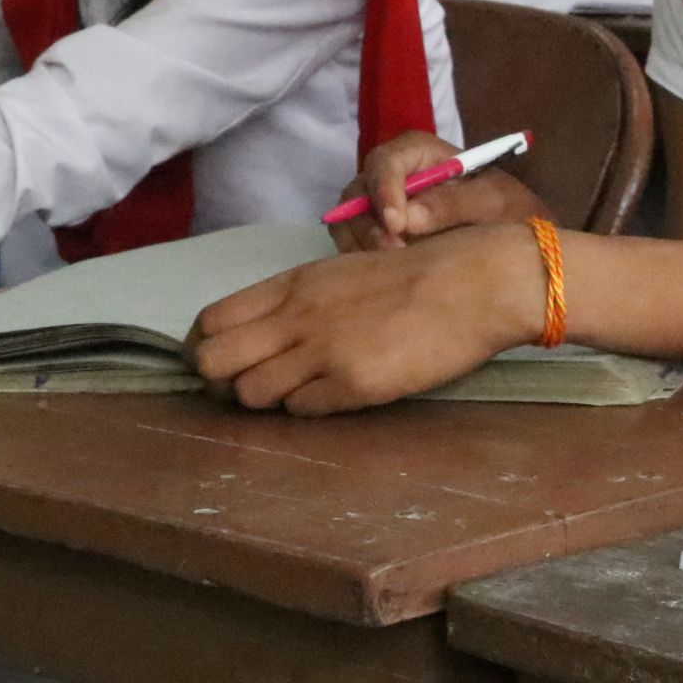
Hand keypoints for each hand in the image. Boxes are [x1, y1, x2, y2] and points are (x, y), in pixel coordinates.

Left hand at [190, 223, 544, 413]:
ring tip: (300, 390)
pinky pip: (300, 410)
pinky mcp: (353, 384)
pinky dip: (309, 407)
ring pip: (250, 393)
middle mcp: (297, 316)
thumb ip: (300, 299)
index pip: (211, 321)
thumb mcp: (344, 272)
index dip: (208, 346)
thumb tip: (264, 333)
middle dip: (221, 380)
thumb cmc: (418, 276)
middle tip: (250, 383)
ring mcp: (322, 351)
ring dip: (268, 398)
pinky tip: (336, 392)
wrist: (475, 284)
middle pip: (213, 362)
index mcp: (294, 284)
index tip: (227, 359)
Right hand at [330, 130, 551, 251]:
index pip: (389, 160)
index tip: (397, 222)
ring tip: (394, 269)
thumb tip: (407, 217)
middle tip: (394, 253)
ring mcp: (383, 209)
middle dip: (370, 223)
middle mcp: (395, 178)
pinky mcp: (380, 238)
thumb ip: (454, 204)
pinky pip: (355, 246)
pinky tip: (388, 278)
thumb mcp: (495, 202)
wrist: (519, 244)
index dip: (385, 188)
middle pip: (359, 192)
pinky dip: (363, 261)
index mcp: (422, 155)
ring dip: (364, 244)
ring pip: (350, 221)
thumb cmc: (511, 212)